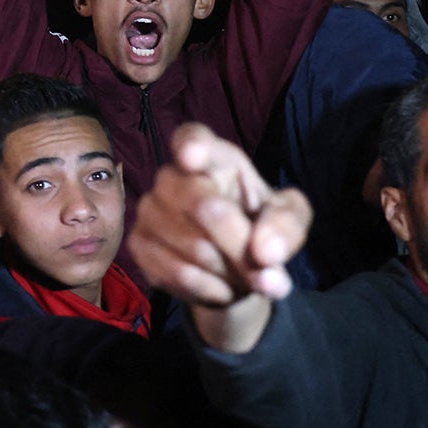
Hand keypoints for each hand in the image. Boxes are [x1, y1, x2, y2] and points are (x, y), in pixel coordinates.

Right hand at [127, 124, 312, 353]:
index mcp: (214, 157)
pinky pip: (180, 274)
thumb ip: (286, 226)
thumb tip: (265, 253)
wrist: (235, 268)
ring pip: (196, 249)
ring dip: (231, 274)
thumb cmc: (261, 227)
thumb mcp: (290, 220)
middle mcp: (173, 176)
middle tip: (268, 274)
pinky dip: (211, 289)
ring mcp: (150, 209)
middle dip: (242, 247)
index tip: (194, 157)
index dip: (192, 147)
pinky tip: (221, 285)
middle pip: (205, 208)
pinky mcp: (138, 243)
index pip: (193, 138)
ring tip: (243, 275)